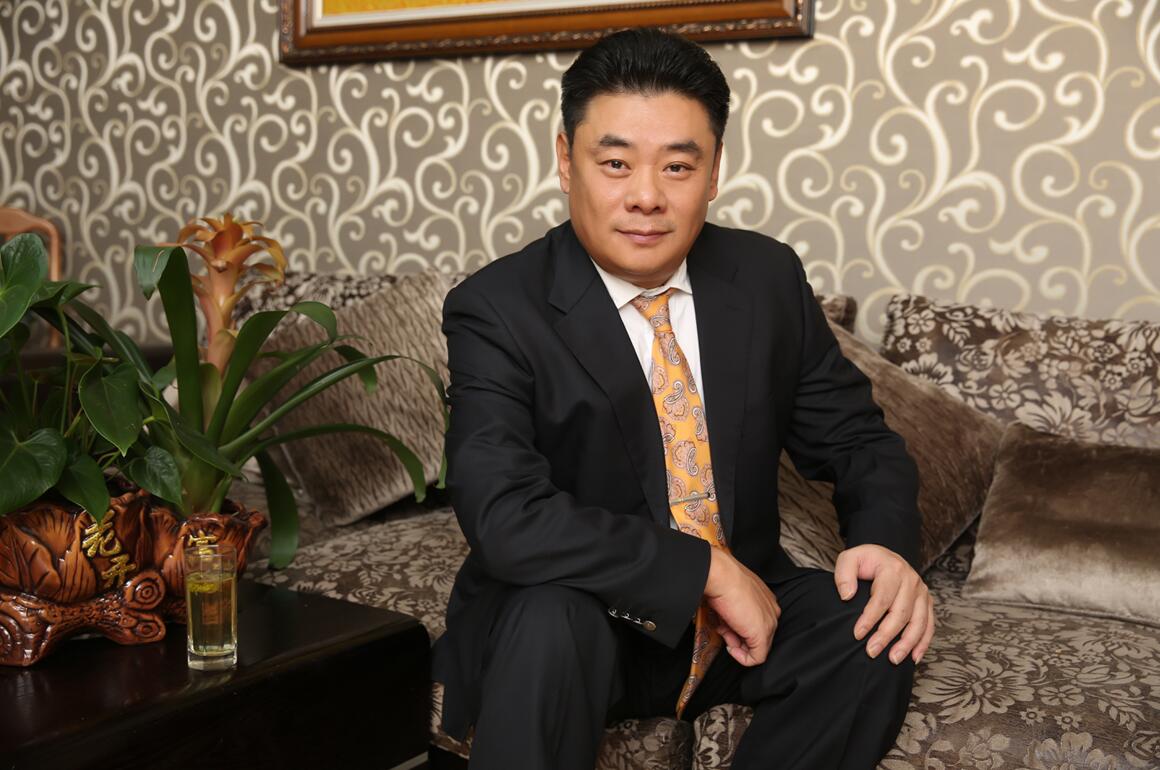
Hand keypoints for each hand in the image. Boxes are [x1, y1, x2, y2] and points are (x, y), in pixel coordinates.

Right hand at [704, 547, 780, 665]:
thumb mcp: (732, 594)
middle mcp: (772, 611)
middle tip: (723, 630)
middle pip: (757, 635)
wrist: (722, 575)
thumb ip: (736, 611)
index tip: (725, 624)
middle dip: (737, 637)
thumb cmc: (723, 579)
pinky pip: (756, 657)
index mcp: (766, 600)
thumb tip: (728, 624)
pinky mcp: (761, 635)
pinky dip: (742, 658)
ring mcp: (768, 623)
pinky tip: (731, 648)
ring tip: (723, 630)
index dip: (739, 627)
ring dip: (736, 644)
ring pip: (756, 646)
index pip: (756, 622)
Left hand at [834, 544, 934, 664]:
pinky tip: (914, 657)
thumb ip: (844, 574)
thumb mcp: (850, 559)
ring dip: (907, 643)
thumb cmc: (866, 561)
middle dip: (886, 635)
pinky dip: (923, 642)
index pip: (882, 598)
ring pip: (918, 622)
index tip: (858, 634)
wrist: (885, 557)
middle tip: (871, 651)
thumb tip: (847, 595)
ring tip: (893, 659)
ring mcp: (922, 592)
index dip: (870, 618)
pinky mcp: (927, 602)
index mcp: (893, 569)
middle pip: (901, 613)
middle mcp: (912, 580)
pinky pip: (929, 625)